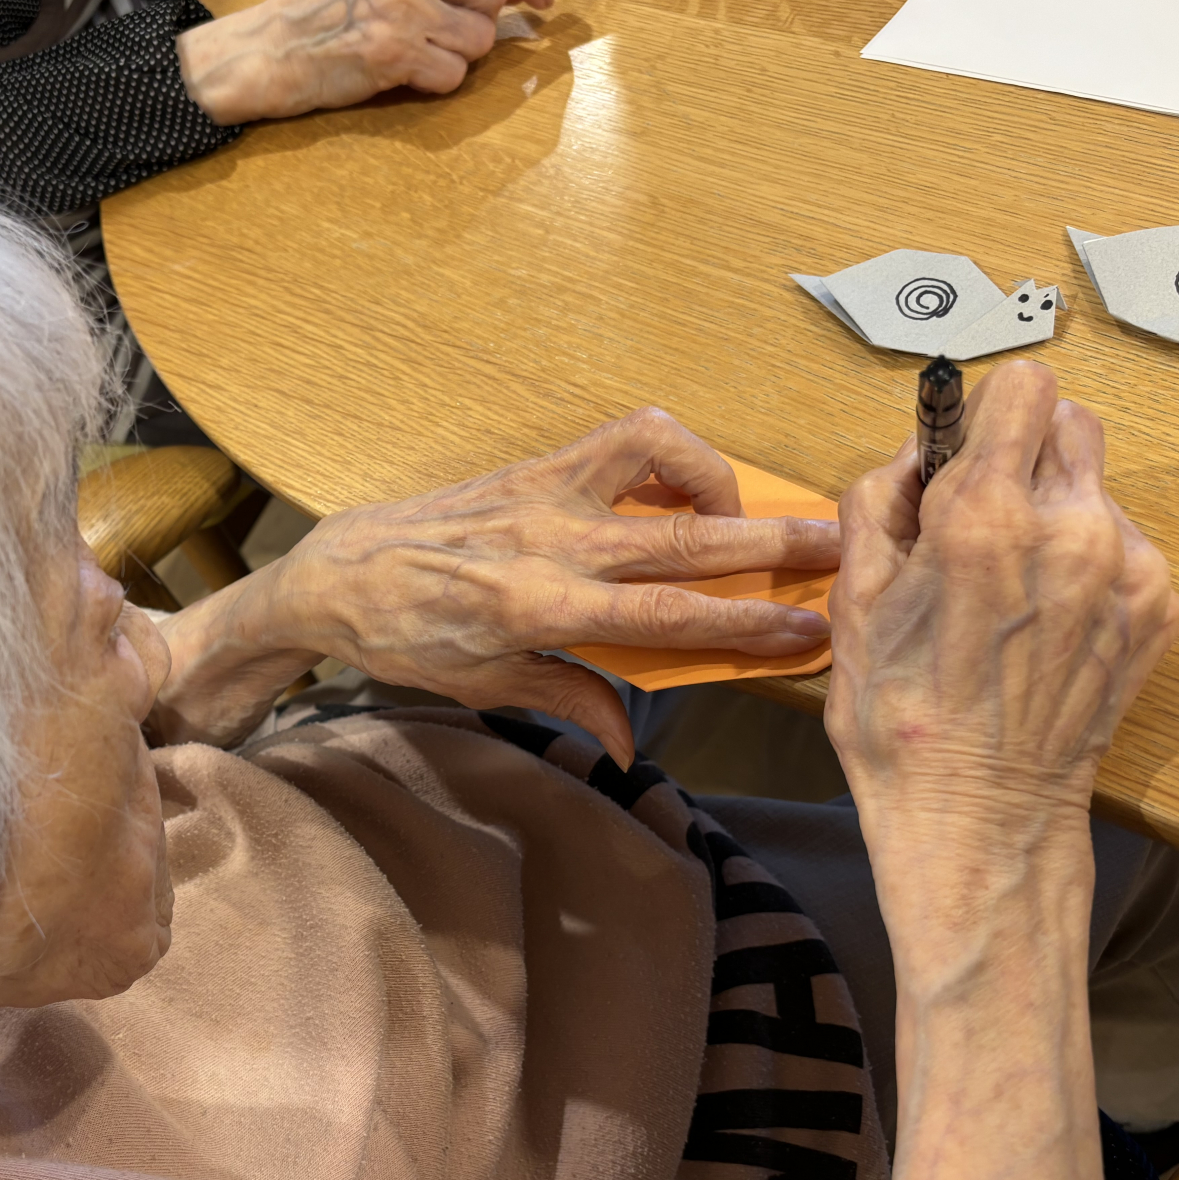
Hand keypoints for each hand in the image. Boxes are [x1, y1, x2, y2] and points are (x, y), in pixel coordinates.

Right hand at [174, 0, 553, 125]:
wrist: (270, 48)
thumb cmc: (332, 7)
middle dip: (481, 19)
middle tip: (449, 31)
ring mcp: (398, 4)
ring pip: (479, 39)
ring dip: (457, 54)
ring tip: (414, 49)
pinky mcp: (391, 51)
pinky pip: (452, 77)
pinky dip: (434, 83)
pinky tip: (400, 71)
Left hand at [177, 408, 834, 761]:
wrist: (336, 574)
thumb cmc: (405, 639)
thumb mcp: (484, 689)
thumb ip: (568, 700)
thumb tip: (630, 739)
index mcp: (538, 610)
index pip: (666, 619)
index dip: (745, 623)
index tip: (808, 630)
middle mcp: (549, 542)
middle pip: (684, 541)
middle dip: (772, 545)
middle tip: (841, 548)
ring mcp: (543, 494)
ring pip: (658, 461)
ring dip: (722, 479)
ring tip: (753, 512)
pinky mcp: (535, 465)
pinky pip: (620, 439)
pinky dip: (670, 452)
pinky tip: (685, 485)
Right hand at [827, 361, 1178, 828]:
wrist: (977, 812)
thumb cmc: (902, 718)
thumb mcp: (854, 596)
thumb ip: (879, 497)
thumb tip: (916, 452)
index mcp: (985, 518)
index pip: (1020, 387)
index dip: (980, 412)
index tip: (958, 450)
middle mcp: (1070, 530)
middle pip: (1068, 423)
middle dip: (1019, 453)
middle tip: (978, 517)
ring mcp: (1124, 570)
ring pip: (1095, 484)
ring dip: (1053, 508)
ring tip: (1007, 584)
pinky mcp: (1155, 606)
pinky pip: (1120, 542)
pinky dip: (1082, 561)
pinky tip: (1039, 619)